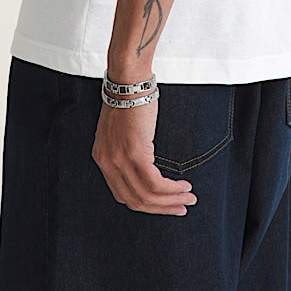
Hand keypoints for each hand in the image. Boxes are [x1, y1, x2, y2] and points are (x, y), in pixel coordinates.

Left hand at [91, 97, 196, 215]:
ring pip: (147, 196)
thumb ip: (125, 151)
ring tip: (188, 200)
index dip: (145, 204)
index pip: (122, 194)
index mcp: (102, 159)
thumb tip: (144, 167)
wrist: (128, 81)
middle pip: (134, 201)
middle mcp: (108, 163)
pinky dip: (171, 189)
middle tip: (180, 208)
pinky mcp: (136, 153)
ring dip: (171, 201)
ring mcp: (120, 160)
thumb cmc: (129, 100)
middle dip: (160, 209)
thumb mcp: (120, 131)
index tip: (163, 204)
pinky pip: (155, 183)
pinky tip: (183, 186)